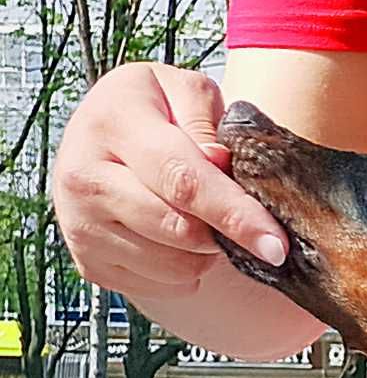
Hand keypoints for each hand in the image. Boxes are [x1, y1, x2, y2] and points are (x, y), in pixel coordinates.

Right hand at [51, 62, 289, 301]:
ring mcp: (79, 223)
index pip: (182, 180)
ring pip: (176, 265)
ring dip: (205, 252)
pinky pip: (162, 286)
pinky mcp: (89, 262)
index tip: (276, 245)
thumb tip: (219, 162)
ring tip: (196, 216)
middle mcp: (83, 174)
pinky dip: (185, 270)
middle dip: (225, 233)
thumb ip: (208, 120)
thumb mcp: (186, 92)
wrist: (104, 137)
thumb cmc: (159, 112)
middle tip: (235, 214)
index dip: (235, 215)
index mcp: (111, 122)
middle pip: (180, 230)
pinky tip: (174, 237)